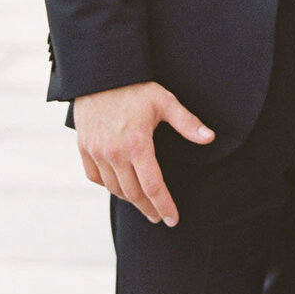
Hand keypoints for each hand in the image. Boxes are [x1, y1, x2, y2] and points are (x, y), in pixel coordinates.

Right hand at [74, 81, 213, 225]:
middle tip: (159, 217)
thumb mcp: (165, 101)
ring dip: (130, 200)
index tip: (173, 220)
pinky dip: (108, 186)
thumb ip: (187, 123)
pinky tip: (119, 187)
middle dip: (149, 209)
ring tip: (143, 204)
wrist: (100, 73)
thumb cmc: (135, 86)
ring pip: (114, 188)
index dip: (164, 206)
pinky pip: (95, 177)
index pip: (153, 187)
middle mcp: (115, 153)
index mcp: (137, 145)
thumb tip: (210, 138)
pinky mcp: (84, 148)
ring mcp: (97, 152)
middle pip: (134, 194)